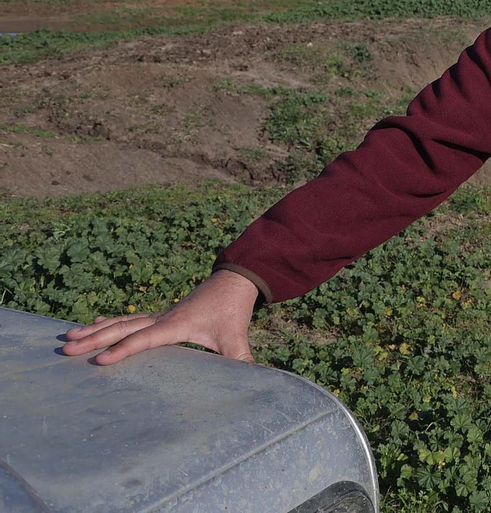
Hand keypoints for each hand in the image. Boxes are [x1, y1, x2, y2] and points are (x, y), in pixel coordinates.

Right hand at [61, 268, 259, 365]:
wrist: (235, 281)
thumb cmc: (233, 310)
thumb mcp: (237, 337)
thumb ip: (240, 360)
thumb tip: (252, 381)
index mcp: (177, 325)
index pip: (146, 339)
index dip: (124, 350)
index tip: (99, 361)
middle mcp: (163, 317)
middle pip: (124, 328)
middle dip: (95, 339)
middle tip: (67, 348)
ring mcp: (160, 314)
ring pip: (122, 321)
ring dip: (96, 329)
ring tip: (69, 337)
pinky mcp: (161, 314)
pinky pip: (130, 318)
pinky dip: (111, 321)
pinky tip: (95, 323)